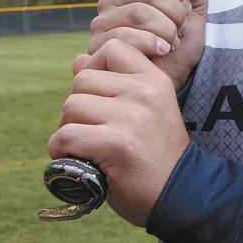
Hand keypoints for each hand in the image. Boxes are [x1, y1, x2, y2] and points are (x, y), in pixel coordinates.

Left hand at [49, 40, 189, 227]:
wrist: (181, 194)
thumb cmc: (156, 152)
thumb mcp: (146, 108)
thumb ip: (114, 82)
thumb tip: (77, 61)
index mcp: (154, 79)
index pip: (111, 48)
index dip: (95, 67)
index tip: (100, 96)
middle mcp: (144, 92)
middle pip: (83, 80)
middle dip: (77, 106)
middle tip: (90, 129)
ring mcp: (130, 117)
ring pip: (71, 106)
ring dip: (68, 129)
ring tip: (85, 146)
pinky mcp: (115, 143)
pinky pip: (66, 135)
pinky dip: (61, 150)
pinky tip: (76, 159)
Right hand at [89, 0, 207, 88]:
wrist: (168, 83)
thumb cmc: (179, 48)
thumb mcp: (196, 13)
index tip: (186, 11)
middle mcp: (112, 0)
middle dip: (174, 14)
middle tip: (179, 32)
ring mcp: (101, 22)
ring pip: (138, 12)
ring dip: (164, 31)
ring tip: (170, 44)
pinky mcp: (97, 45)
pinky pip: (125, 36)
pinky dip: (150, 44)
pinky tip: (160, 53)